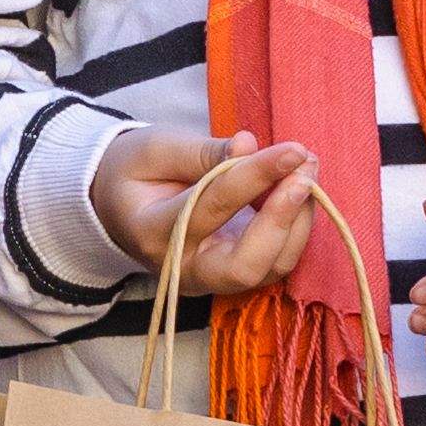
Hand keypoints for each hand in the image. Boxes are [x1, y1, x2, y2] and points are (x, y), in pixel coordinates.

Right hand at [89, 130, 325, 299]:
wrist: (119, 204)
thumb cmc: (135, 171)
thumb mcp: (156, 149)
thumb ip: (203, 152)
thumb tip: (250, 146)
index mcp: (153, 232)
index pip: (212, 207)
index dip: (256, 176)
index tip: (292, 150)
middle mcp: (182, 268)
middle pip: (244, 266)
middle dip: (282, 219)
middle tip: (305, 170)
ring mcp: (210, 280)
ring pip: (268, 268)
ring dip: (298, 220)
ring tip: (306, 169)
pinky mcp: (233, 276)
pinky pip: (275, 262)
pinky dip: (295, 225)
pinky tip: (297, 187)